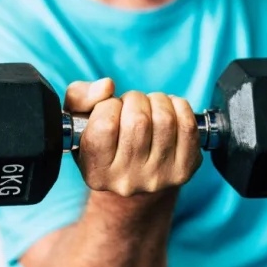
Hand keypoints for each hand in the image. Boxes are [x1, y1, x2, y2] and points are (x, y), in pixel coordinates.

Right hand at [64, 78, 202, 196]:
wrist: (134, 177)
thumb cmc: (103, 141)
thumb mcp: (78, 120)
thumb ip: (80, 97)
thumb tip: (107, 86)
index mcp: (97, 172)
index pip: (105, 125)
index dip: (108, 106)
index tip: (110, 109)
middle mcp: (127, 181)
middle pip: (138, 119)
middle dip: (134, 100)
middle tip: (131, 106)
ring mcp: (158, 177)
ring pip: (164, 118)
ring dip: (157, 101)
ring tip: (149, 107)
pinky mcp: (183, 170)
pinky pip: (188, 125)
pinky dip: (180, 107)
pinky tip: (170, 111)